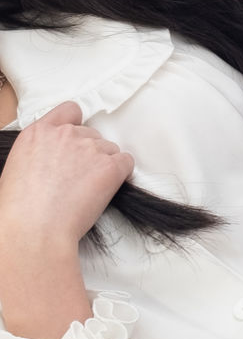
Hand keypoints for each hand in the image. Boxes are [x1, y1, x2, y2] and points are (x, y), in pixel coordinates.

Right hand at [0, 100, 133, 252]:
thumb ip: (41, 152)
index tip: (76, 140)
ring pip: (109, 149)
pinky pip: (126, 162)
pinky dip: (121, 173)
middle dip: (88, 152)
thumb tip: (51, 159)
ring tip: (87, 189)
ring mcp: (90, 148)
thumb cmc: (20, 208)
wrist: (34, 228)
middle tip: (78, 177)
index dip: (76, 124)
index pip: (69, 110)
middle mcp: (65, 135)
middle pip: (91, 134)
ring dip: (104, 164)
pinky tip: (107, 188)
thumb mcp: (19, 167)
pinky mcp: (110, 165)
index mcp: (39, 133)